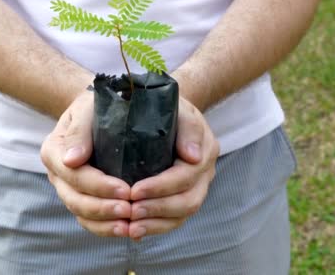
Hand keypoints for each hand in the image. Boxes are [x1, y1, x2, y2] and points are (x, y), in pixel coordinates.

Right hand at [41, 91, 131, 236]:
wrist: (99, 109)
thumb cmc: (96, 104)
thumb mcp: (88, 108)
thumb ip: (80, 130)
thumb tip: (72, 159)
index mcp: (54, 150)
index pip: (74, 175)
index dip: (99, 186)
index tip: (127, 189)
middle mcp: (57, 173)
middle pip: (75, 199)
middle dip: (103, 208)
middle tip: (131, 209)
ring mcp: (67, 188)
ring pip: (81, 214)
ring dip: (105, 223)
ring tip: (130, 226)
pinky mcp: (82, 198)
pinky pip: (89, 221)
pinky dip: (105, 228)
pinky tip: (127, 230)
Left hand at [128, 97, 219, 239]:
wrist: (166, 106)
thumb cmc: (163, 103)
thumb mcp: (170, 103)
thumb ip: (182, 123)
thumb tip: (192, 156)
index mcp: (204, 147)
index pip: (187, 175)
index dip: (161, 187)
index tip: (134, 191)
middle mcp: (204, 169)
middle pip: (188, 200)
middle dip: (158, 209)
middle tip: (130, 211)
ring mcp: (197, 185)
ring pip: (183, 214)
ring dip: (156, 223)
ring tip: (131, 227)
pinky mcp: (184, 195)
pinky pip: (175, 219)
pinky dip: (156, 227)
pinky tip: (134, 231)